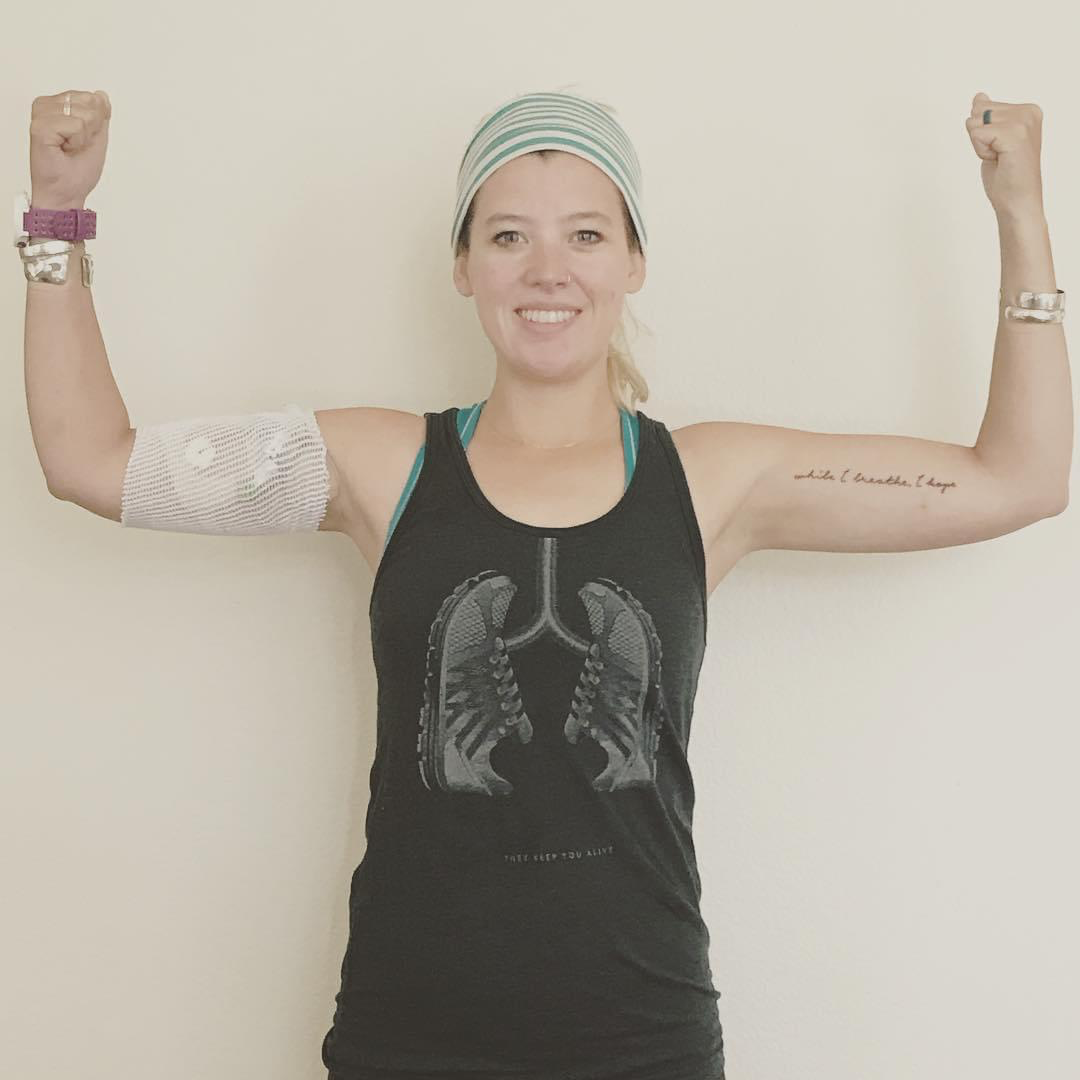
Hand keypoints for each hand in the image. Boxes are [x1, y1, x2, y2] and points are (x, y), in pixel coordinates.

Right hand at [29, 90, 111, 208]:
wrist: (67, 193)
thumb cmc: (77, 171)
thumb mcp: (97, 138)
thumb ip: (100, 115)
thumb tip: (101, 95)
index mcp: (57, 106)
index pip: (90, 97)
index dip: (95, 122)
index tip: (81, 139)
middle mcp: (46, 106)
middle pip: (88, 102)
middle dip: (91, 129)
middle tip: (75, 146)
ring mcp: (41, 115)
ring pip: (83, 114)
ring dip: (83, 137)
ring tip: (69, 148)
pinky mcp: (39, 127)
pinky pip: (76, 125)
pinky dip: (77, 141)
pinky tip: (64, 149)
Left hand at [965, 92, 1045, 220]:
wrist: (1017, 201)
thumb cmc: (1006, 175)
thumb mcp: (993, 139)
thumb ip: (987, 116)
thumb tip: (979, 96)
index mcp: (1028, 109)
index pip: (982, 106)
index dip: (982, 132)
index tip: (1000, 147)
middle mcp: (1028, 112)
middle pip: (977, 112)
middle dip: (980, 137)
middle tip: (999, 154)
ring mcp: (1023, 122)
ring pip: (975, 123)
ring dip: (980, 145)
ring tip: (999, 157)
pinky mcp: (1014, 135)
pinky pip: (976, 134)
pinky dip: (981, 151)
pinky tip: (998, 160)